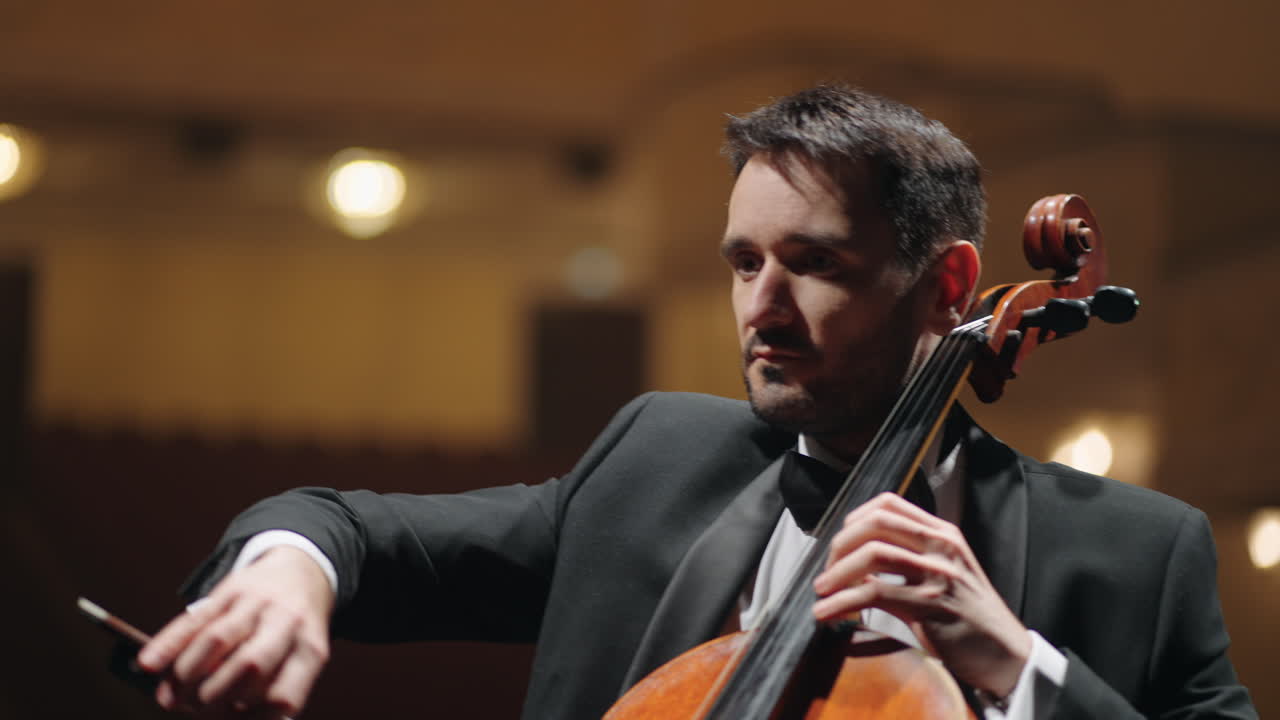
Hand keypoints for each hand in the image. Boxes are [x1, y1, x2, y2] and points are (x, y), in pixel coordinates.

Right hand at [137, 546, 334, 717]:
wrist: (303, 571)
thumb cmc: (294, 630)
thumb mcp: (299, 659)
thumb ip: (272, 690)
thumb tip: (227, 719)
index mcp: (310, 649)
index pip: (283, 695)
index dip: (251, 717)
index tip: (232, 718)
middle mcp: (288, 622)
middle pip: (250, 665)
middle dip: (215, 697)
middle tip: (197, 710)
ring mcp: (259, 602)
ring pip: (218, 638)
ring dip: (188, 674)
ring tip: (172, 698)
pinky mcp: (231, 589)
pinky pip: (196, 617)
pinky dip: (169, 643)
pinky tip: (150, 664)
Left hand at [812, 492, 1030, 697]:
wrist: (1006, 653)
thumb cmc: (970, 616)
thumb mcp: (947, 572)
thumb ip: (912, 555)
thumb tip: (857, 558)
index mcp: (944, 533)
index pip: (889, 503)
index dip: (854, 518)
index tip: (839, 541)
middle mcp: (941, 547)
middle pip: (875, 525)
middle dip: (840, 546)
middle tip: (826, 570)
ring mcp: (938, 574)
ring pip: (872, 555)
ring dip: (836, 574)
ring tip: (821, 591)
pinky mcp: (930, 606)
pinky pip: (873, 594)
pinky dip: (842, 603)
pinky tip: (828, 614)